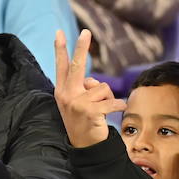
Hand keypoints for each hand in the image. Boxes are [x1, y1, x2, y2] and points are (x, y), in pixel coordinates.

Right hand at [54, 30, 124, 147]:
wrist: (84, 147)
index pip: (62, 66)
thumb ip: (82, 87)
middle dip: (81, 48)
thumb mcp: (76, 103)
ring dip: (108, 98)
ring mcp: (77, 103)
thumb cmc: (82, 121)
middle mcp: (67, 95)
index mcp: (62, 91)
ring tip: (102, 110)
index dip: (60, 49)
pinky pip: (113, 102)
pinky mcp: (90, 112)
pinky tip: (118, 111)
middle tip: (86, 32)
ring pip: (103, 87)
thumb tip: (93, 81)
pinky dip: (119, 106)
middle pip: (77, 66)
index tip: (59, 32)